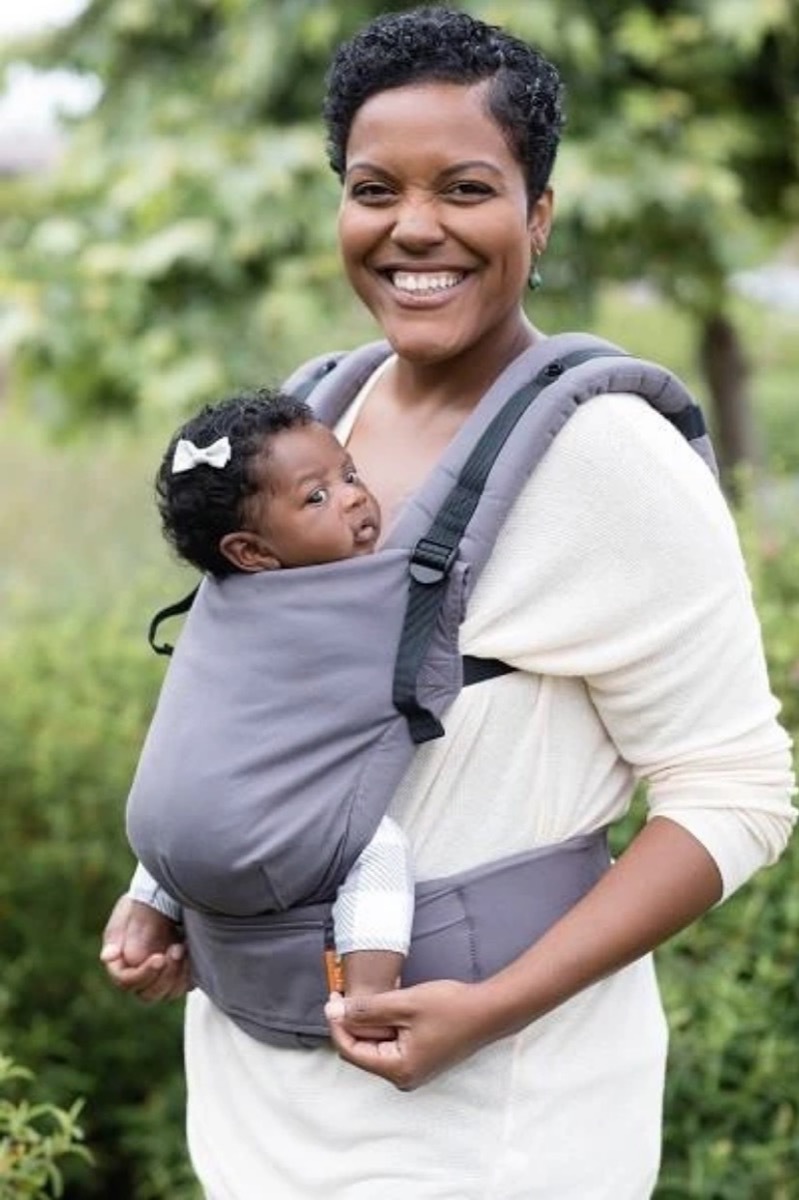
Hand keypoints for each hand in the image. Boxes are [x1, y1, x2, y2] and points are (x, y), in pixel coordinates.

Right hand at [100, 895, 191, 1001]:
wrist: (170, 895)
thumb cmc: (145, 901)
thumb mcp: (131, 910)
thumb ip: (120, 932)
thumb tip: (108, 957)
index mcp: (120, 961)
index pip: (126, 982)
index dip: (142, 974)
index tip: (159, 958)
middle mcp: (138, 974)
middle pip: (147, 994)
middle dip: (163, 976)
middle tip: (176, 949)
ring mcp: (158, 976)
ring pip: (167, 993)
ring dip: (177, 974)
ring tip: (183, 946)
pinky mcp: (178, 974)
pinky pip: (184, 986)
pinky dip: (189, 973)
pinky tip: (192, 951)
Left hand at [325, 979, 489, 1090]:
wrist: (489, 1010)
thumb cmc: (451, 1008)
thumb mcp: (404, 1004)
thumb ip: (366, 1009)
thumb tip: (333, 1012)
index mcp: (398, 1069)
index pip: (351, 1050)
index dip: (338, 1023)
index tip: (333, 997)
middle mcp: (404, 1076)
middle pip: (363, 1049)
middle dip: (354, 1020)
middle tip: (348, 992)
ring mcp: (414, 1068)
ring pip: (377, 1044)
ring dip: (370, 1020)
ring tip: (372, 993)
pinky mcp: (421, 1057)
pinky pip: (393, 1042)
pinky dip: (386, 1022)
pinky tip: (388, 1001)